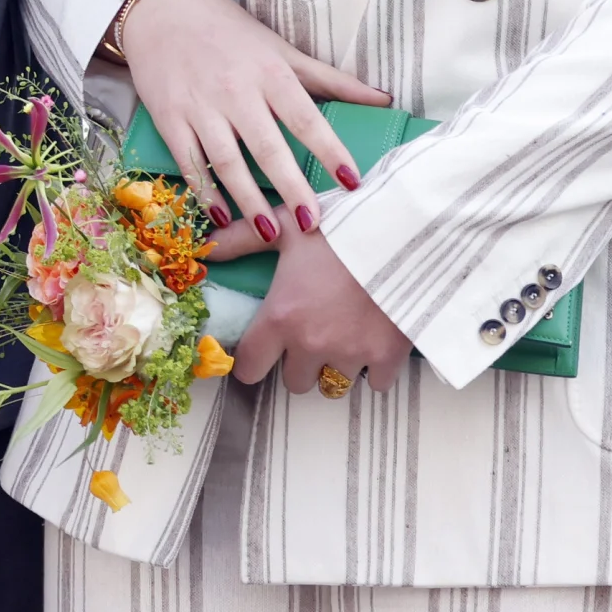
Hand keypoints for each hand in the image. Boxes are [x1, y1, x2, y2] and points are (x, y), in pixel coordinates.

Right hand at [111, 0, 389, 247]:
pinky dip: (204, 190)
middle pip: (267, 147)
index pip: (305, 118)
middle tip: (312, 223)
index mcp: (269, 73)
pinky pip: (189, 161)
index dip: (329, 150)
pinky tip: (220, 215)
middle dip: (291, 187)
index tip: (351, 181)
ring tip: (269, 233)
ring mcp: (199, 107)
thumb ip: (331, 79)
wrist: (161, 9)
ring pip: (226, 161)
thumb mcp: (281, 50)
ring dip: (248, 199)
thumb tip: (384, 99)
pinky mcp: (169, 118)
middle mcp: (235, 92)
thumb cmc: (229, 31)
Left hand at [228, 224, 414, 396]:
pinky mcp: (388, 357)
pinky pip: (375, 384)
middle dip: (300, 363)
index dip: (255, 362)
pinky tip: (375, 341)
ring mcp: (351, 353)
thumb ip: (243, 240)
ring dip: (336, 366)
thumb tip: (206, 249)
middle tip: (313, 335)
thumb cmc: (343, 227)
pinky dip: (375, 369)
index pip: (250, 369)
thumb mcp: (289, 227)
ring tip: (345, 335)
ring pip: (333, 385)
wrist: (406, 232)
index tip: (265, 351)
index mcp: (280, 317)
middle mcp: (310, 343)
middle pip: (295, 382)